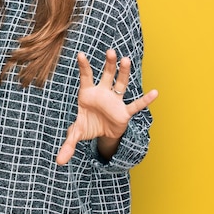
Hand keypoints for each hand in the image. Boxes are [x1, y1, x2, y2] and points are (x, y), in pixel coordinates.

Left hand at [56, 49, 157, 164]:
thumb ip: (68, 144)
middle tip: (110, 51)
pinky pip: (135, 106)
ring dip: (124, 73)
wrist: (102, 134)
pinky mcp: (124, 112)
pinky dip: (145, 100)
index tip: (80, 54)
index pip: (86, 77)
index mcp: (87, 94)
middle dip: (109, 64)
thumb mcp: (76, 134)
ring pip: (120, 84)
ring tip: (126, 59)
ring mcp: (114, 101)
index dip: (84, 67)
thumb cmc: (88, 126)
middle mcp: (102, 93)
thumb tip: (58, 162)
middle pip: (106, 75)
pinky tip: (155, 93)